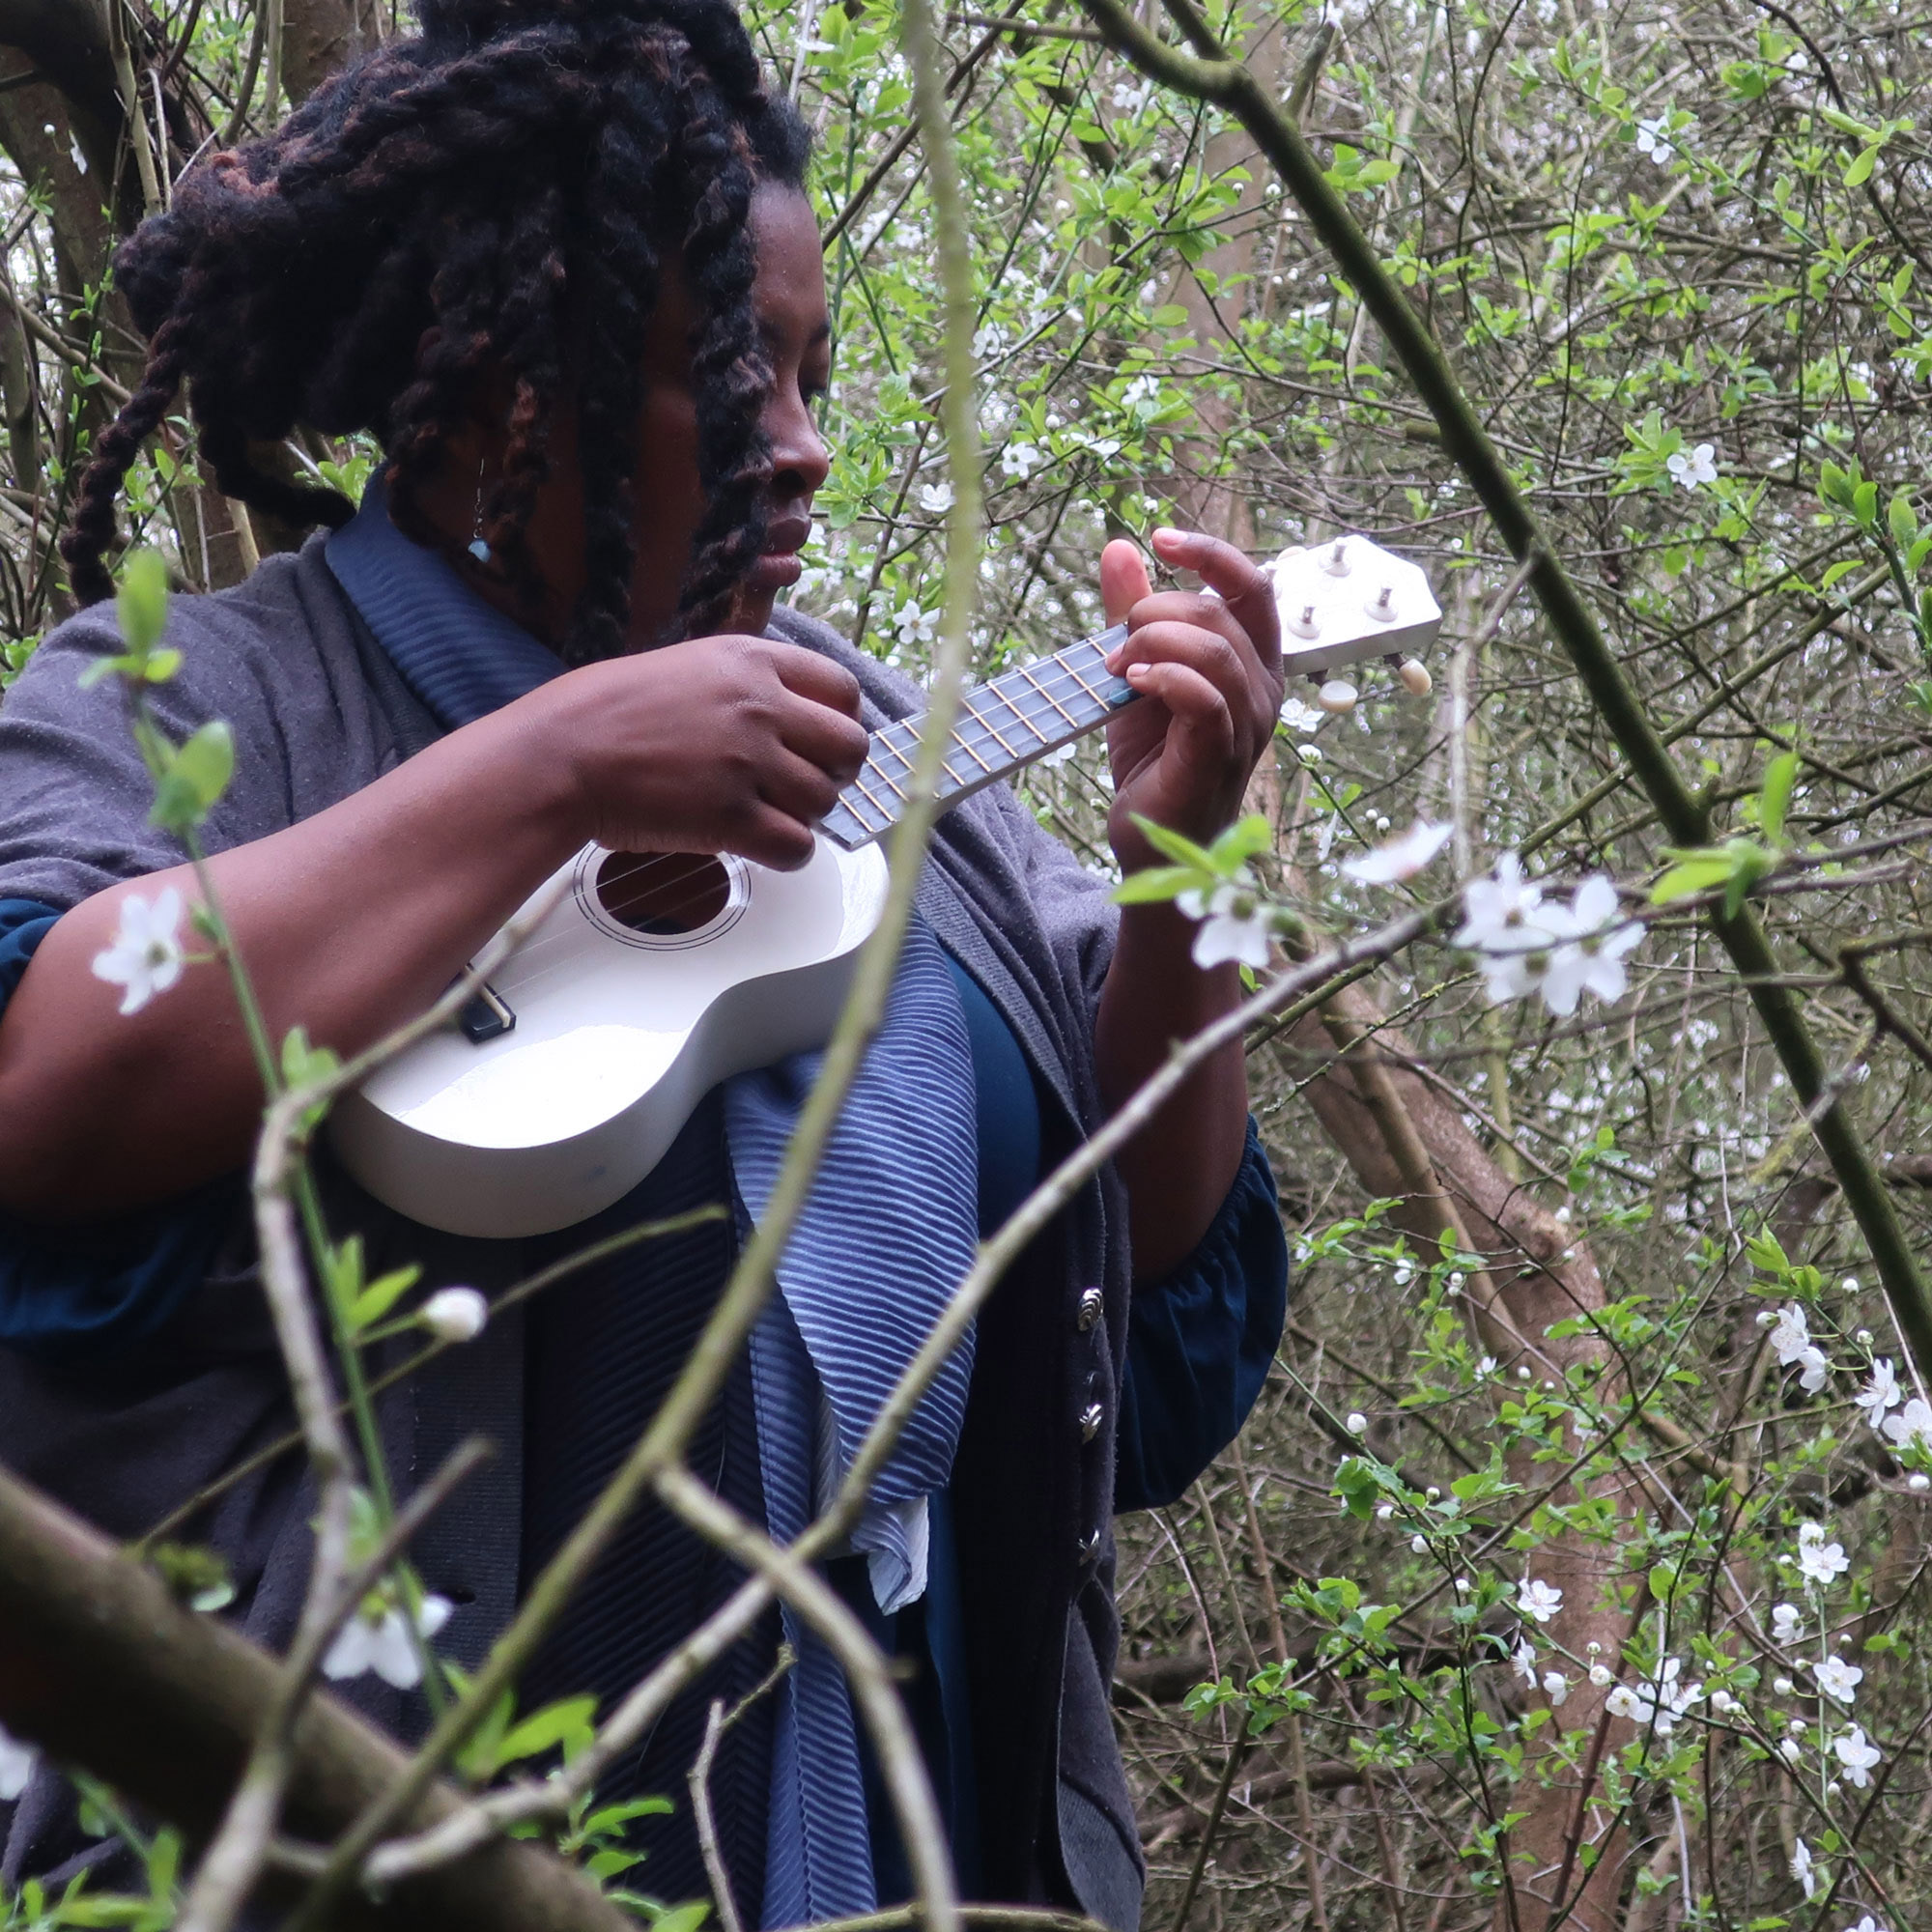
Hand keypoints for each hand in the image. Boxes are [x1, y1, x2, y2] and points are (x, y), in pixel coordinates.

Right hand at [525, 636, 868, 869]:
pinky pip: (798, 846)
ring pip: (824, 801)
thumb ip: (744, 684)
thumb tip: (790, 716)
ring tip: (765, 814)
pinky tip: (759, 846)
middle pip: (849, 747)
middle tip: (802, 787)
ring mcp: (748, 763)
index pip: (842, 689)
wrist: (561, 755)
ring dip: (803, 815)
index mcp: (751, 661)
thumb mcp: (687, 666)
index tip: (821, 743)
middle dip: (834, 773)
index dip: (840, 722)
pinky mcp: (731, 817)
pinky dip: (787, 854)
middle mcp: (760, 707)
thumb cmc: (608, 712)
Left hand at [1099, 528, 1283, 874]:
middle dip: (1159, 609)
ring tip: (1117, 667)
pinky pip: (1203, 697)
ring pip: (1215, 649)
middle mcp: (1262, 690)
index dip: (1212, 552)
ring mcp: (1247, 725)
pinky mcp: (1220, 755)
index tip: (1161, 538)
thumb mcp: (1136, 674)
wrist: (1151, 838)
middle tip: (1117, 641)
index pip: (1254, 585)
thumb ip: (1134, 613)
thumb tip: (1119, 547)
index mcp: (1252, 663)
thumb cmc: (1153, 759)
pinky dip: (1163, 678)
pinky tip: (1131, 685)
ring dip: (1154, 643)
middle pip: (1224, 611)